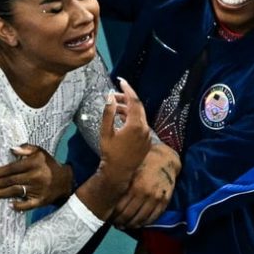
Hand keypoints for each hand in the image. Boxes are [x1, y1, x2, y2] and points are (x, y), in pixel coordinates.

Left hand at [0, 144, 72, 211]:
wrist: (65, 181)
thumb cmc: (48, 164)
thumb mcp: (40, 152)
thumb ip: (26, 148)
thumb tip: (12, 149)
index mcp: (34, 164)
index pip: (13, 168)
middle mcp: (35, 176)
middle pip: (11, 180)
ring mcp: (38, 190)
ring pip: (16, 192)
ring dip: (1, 194)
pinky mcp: (41, 201)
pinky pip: (28, 205)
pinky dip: (19, 205)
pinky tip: (9, 205)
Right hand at [97, 78, 151, 192]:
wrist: (119, 173)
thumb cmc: (110, 152)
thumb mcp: (106, 131)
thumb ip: (109, 112)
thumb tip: (111, 96)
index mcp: (136, 125)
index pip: (134, 101)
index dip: (127, 89)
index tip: (121, 81)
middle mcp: (145, 128)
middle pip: (138, 107)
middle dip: (127, 98)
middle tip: (115, 95)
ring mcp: (147, 135)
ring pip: (139, 116)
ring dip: (128, 109)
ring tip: (115, 108)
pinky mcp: (147, 141)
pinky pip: (141, 125)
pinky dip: (132, 119)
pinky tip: (122, 119)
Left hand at [112, 143, 180, 228]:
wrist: (165, 159)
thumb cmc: (144, 162)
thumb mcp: (130, 168)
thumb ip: (121, 181)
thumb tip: (105, 192)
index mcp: (134, 184)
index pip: (120, 206)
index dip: (112, 214)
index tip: (108, 217)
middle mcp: (145, 193)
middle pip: (128, 214)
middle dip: (120, 221)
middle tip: (115, 223)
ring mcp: (156, 198)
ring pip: (140, 218)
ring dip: (131, 225)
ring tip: (125, 225)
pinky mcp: (164, 201)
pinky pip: (153, 217)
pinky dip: (144, 223)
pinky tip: (137, 224)